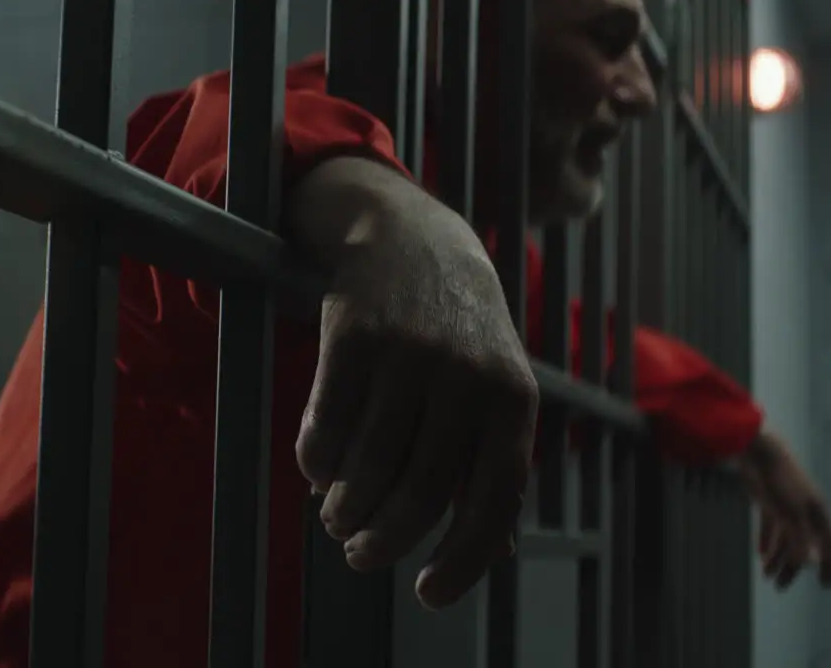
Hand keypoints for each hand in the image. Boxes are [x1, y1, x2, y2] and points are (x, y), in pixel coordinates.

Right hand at [291, 157, 538, 610]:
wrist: (409, 237)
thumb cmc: (459, 329)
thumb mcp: (496, 384)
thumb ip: (493, 462)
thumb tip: (492, 551)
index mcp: (514, 395)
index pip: (494, 497)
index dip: (462, 556)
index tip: (428, 593)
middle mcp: (467, 373)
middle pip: (421, 490)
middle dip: (383, 540)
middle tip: (360, 554)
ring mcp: (410, 351)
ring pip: (369, 465)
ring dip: (345, 508)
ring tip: (338, 519)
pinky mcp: (354, 334)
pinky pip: (327, 425)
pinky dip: (317, 462)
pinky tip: (317, 469)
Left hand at [735, 431, 830, 589]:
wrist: (759, 453)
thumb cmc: (780, 482)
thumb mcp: (791, 514)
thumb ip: (800, 539)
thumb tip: (810, 563)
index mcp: (817, 513)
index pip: (829, 544)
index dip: (830, 564)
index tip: (826, 585)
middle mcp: (805, 511)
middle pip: (803, 545)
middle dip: (792, 567)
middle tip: (780, 586)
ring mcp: (787, 506)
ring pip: (785, 538)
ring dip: (777, 557)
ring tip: (767, 575)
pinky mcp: (769, 501)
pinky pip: (771, 526)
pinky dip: (766, 540)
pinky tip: (761, 555)